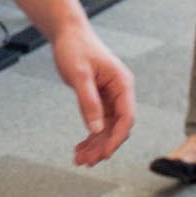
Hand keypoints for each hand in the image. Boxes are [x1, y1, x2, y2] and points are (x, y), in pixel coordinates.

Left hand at [51, 23, 134, 166]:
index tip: (104, 154)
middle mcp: (120, 93)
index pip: (126, 117)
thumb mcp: (80, 75)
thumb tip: (95, 129)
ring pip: (107, 129)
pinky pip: (98, 123)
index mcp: (123, 84)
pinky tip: (79, 149)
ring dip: (95, 145)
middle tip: (86, 162)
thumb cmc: (76, 48)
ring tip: (79, 160)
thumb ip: (88, 102)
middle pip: (117, 127)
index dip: (117, 138)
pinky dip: (90, 137)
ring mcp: (110, 98)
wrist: (68, 34)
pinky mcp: (100, 100)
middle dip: (103, 146)